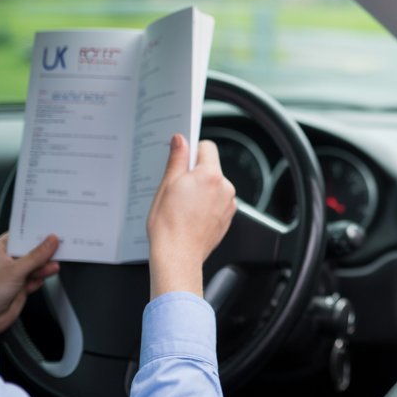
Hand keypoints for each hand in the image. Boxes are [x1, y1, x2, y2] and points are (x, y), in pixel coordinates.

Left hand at [0, 233, 59, 346]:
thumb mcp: (14, 270)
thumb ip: (36, 256)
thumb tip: (50, 242)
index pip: (21, 235)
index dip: (36, 233)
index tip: (51, 232)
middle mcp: (6, 260)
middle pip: (31, 250)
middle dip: (44, 251)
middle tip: (58, 248)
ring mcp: (14, 273)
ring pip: (36, 264)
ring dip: (45, 266)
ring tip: (53, 266)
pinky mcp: (21, 285)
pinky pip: (36, 277)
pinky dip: (41, 278)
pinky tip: (43, 278)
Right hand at [147, 135, 236, 298]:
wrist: (177, 256)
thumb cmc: (169, 225)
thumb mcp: (167, 185)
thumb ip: (177, 159)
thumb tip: (180, 139)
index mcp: (211, 175)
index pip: (207, 147)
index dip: (192, 151)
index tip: (182, 161)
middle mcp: (225, 188)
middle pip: (211, 168)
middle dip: (195, 173)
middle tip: (177, 188)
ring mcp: (229, 204)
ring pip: (214, 186)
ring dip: (201, 190)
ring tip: (183, 205)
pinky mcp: (228, 218)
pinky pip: (218, 202)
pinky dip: (207, 204)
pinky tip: (191, 215)